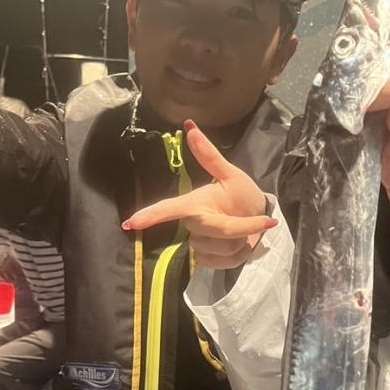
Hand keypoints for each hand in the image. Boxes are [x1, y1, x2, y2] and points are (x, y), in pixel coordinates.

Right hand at [122, 120, 276, 267]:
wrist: (258, 217)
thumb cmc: (242, 195)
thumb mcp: (231, 174)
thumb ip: (210, 155)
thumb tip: (190, 126)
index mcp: (193, 202)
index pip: (169, 209)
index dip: (151, 216)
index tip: (131, 224)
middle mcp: (191, 224)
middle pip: (213, 230)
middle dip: (240, 226)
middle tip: (256, 220)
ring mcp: (198, 245)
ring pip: (222, 248)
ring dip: (243, 241)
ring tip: (245, 233)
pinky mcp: (207, 261)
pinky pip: (225, 262)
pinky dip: (242, 254)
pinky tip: (242, 246)